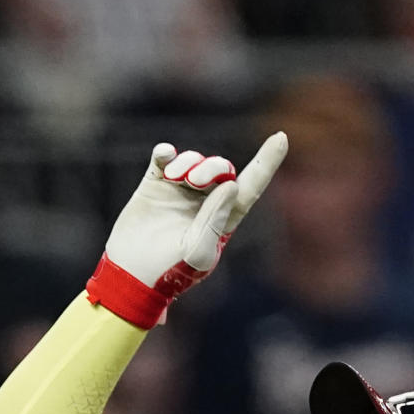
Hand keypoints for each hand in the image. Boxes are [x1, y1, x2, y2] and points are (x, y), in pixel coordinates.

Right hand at [86, 133, 287, 327]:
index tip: (281, 138)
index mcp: (222, 220)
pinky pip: (165, 157)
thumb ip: (215, 219)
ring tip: (175, 179)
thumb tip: (231, 185)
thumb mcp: (197, 252)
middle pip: (222, 169)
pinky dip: (166, 153)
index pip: (250, 187)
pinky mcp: (154, 185)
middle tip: (195, 182)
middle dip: (213, 168)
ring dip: (189, 163)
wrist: (131, 276)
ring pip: (194, 160)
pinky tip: (165, 157)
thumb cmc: (169, 273)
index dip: (266, 163)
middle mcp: (204, 202)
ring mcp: (179, 191)